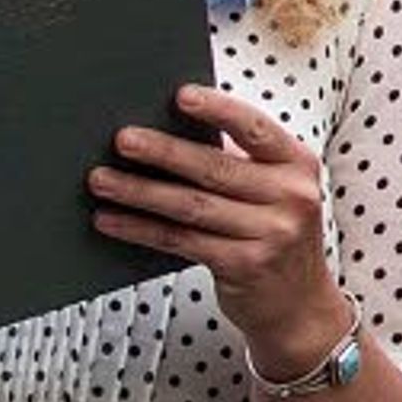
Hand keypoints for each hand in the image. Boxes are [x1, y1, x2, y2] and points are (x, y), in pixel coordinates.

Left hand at [88, 84, 342, 359]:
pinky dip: (141, 229)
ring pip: (192, 206)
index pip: (256, 129)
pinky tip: (112, 220)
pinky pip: (181, 240)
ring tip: (102, 179)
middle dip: (163, 152)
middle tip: (122, 139)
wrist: (300, 305)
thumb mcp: (274, 194)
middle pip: (216, 168)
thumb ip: (238, 166)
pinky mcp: (246, 266)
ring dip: (140, 191)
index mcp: (298, 165)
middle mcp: (292, 198)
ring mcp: (272, 234)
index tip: (180, 95)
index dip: (218, 110)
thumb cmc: (275, 237)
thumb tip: (164, 135)